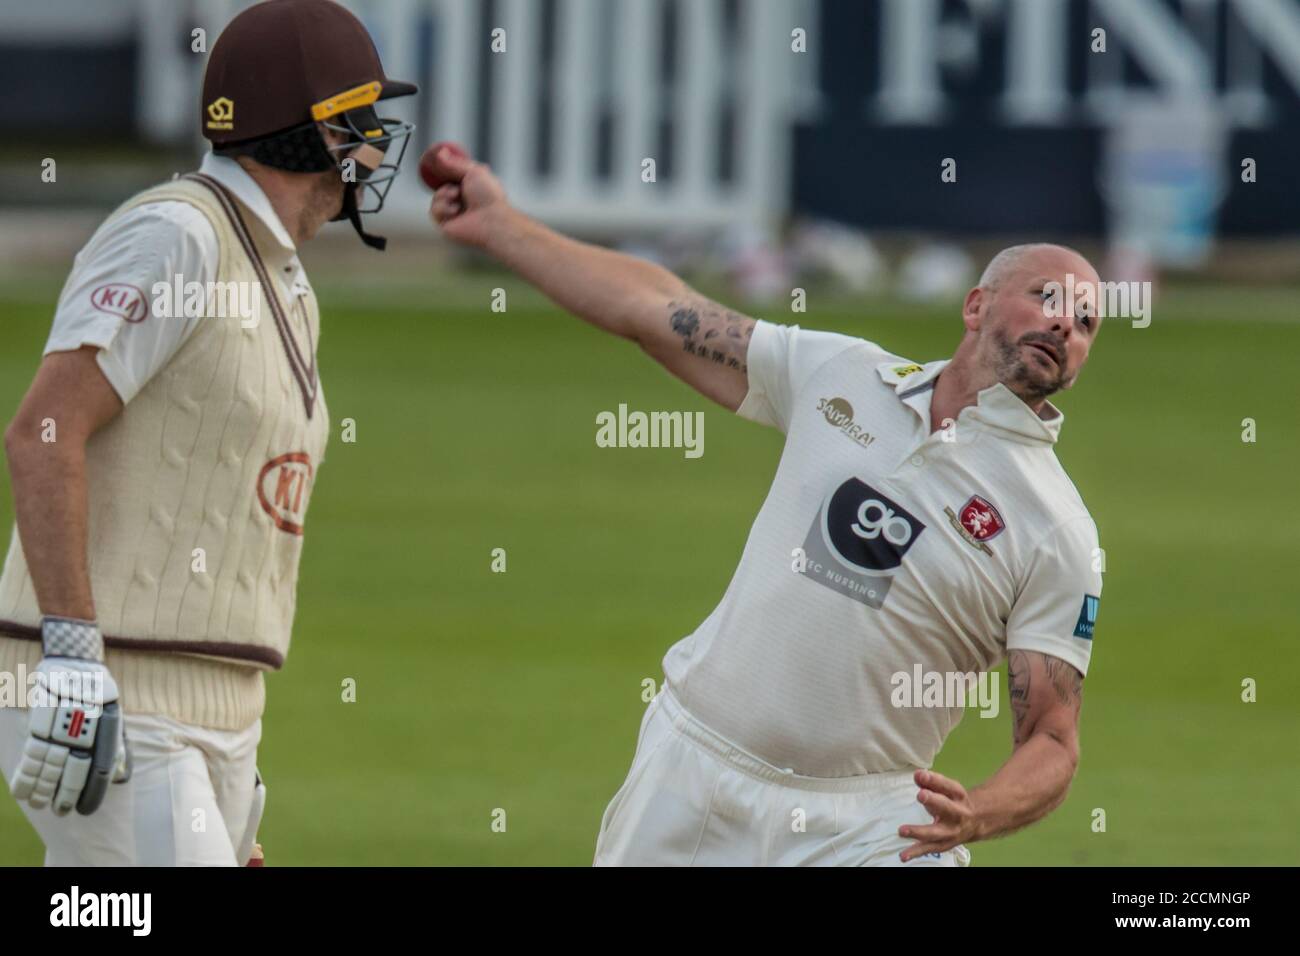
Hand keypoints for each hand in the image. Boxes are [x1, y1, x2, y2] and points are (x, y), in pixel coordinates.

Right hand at [9, 618, 130, 815]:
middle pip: (70, 770)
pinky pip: (30, 754)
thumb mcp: (114, 716)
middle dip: (63, 794)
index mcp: (105, 730)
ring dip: (41, 789)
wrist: (76, 663)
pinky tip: (22, 792)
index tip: (82, 809)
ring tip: (39, 805)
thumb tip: (117, 776)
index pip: (98, 769)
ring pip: (48, 765)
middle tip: (59, 811)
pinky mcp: (40, 720)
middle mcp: (83, 731)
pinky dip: (25, 775)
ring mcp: (60, 725)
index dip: (90, 792)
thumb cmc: (98, 694)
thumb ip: (115, 746)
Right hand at [421, 141, 508, 248]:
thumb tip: (440, 152)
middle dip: (445, 183)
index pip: (454, 178)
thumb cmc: (488, 196)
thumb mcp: (473, 171)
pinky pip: (434, 211)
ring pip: (436, 197)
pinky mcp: (447, 225)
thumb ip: (455, 163)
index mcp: (472, 188)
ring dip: (443, 193)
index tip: (439, 162)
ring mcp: (455, 214)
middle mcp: (463, 201)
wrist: (491, 219)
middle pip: (442, 186)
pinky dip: (443, 207)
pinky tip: (455, 210)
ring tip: (456, 195)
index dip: (446, 171)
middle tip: (453, 184)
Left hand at [898, 769, 978, 861]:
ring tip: (902, 831)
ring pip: (936, 833)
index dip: (934, 780)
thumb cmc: (953, 801)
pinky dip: (916, 852)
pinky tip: (903, 855)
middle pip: (947, 808)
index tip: (920, 775)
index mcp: (959, 796)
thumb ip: (930, 782)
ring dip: (919, 832)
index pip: (948, 786)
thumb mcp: (945, 789)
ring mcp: (951, 832)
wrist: (975, 822)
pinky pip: (929, 849)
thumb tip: (917, 775)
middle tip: (921, 795)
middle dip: (934, 801)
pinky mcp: (944, 844)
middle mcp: (958, 814)